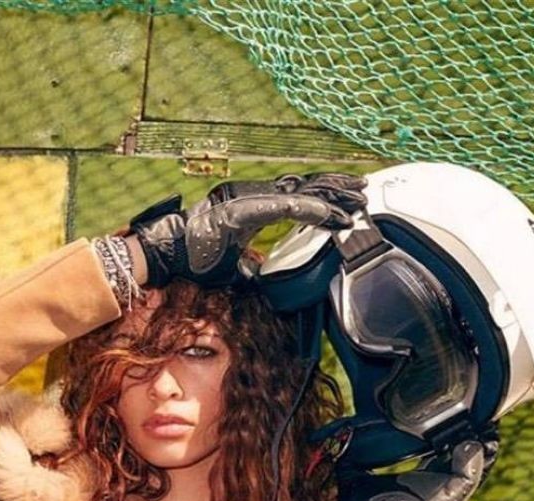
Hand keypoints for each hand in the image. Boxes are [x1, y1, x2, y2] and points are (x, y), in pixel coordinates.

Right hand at [129, 172, 366, 289]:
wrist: (170, 252)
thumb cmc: (195, 259)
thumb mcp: (233, 268)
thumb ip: (251, 269)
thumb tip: (263, 280)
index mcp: (254, 205)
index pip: (296, 195)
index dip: (324, 197)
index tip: (347, 202)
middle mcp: (255, 196)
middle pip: (304, 186)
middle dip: (336, 189)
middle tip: (363, 191)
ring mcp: (251, 199)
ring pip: (301, 192)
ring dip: (332, 197)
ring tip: (357, 200)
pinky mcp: (246, 209)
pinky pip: (285, 208)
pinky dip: (310, 210)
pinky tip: (330, 215)